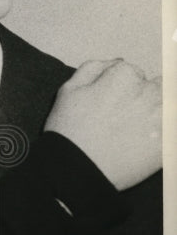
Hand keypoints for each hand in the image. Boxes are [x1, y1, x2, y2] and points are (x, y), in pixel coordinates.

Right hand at [45, 59, 161, 189]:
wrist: (77, 171)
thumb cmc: (69, 132)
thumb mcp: (68, 90)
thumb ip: (94, 68)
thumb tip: (116, 62)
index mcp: (125, 76)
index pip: (134, 73)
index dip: (121, 88)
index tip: (111, 104)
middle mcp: (149, 92)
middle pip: (158, 87)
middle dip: (145, 99)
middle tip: (126, 119)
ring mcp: (163, 118)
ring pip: (168, 106)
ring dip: (156, 115)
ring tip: (135, 132)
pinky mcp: (168, 142)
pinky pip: (172, 131)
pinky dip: (163, 135)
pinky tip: (144, 143)